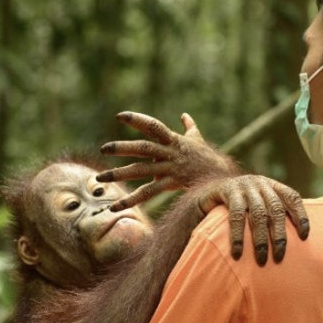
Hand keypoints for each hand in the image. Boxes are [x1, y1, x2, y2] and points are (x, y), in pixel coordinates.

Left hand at [97, 111, 236, 210]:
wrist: (222, 176)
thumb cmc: (208, 157)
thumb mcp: (198, 139)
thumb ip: (189, 127)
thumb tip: (185, 115)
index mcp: (173, 140)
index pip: (153, 126)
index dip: (137, 120)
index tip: (119, 117)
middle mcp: (170, 153)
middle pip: (143, 148)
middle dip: (122, 147)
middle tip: (103, 149)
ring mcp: (170, 168)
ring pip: (141, 170)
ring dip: (119, 174)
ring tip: (99, 177)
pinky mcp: (172, 184)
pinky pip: (148, 192)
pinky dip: (130, 200)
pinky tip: (115, 207)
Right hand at [195, 175, 309, 265]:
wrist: (208, 190)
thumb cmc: (239, 205)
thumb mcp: (258, 204)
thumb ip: (273, 214)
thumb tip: (297, 242)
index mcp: (272, 186)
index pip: (292, 198)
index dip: (301, 216)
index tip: (305, 236)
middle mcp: (261, 183)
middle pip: (276, 209)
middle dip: (280, 235)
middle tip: (280, 257)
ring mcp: (245, 186)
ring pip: (258, 214)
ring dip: (261, 239)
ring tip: (262, 259)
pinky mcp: (228, 190)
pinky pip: (236, 215)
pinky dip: (238, 235)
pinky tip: (238, 251)